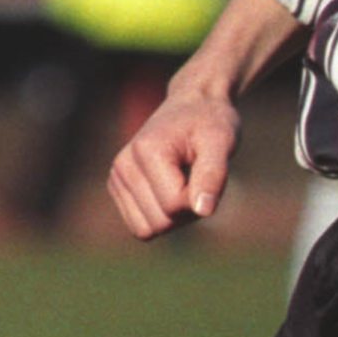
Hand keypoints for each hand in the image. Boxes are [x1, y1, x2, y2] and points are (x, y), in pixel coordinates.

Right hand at [107, 88, 241, 238]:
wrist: (194, 106)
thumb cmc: (210, 123)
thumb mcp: (221, 143)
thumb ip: (213, 176)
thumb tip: (204, 212)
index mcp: (145, 151)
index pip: (175, 206)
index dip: (200, 198)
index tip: (207, 169)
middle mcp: (123, 166)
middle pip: (160, 223)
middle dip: (186, 210)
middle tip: (197, 177)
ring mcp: (116, 178)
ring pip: (147, 231)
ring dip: (174, 217)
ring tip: (184, 183)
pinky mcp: (118, 188)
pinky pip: (141, 228)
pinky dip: (162, 217)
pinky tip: (171, 189)